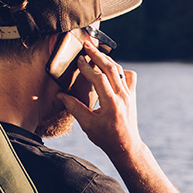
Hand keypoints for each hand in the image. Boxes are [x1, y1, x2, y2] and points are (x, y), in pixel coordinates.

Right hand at [56, 40, 140, 161]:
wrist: (126, 146)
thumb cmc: (106, 138)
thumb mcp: (88, 125)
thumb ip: (74, 108)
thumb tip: (60, 95)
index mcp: (112, 104)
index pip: (99, 78)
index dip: (87, 67)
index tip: (78, 60)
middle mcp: (123, 97)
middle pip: (111, 68)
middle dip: (97, 55)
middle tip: (86, 45)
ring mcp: (129, 95)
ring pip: (120, 70)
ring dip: (107, 59)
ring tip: (95, 51)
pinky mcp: (132, 96)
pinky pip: (129, 77)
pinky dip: (120, 70)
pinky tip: (110, 69)